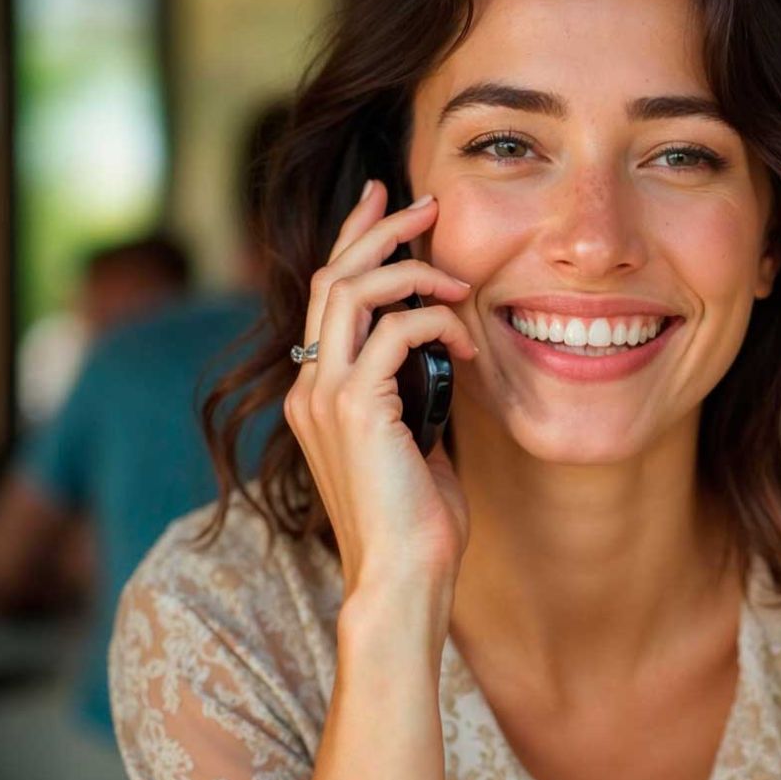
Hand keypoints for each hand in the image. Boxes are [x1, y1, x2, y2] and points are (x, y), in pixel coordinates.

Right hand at [283, 181, 477, 601]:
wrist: (404, 579)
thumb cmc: (418, 519)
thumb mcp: (416, 438)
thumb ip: (416, 389)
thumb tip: (448, 348)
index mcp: (318, 390)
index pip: (327, 295)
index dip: (354, 239)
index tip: (384, 201)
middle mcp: (310, 385)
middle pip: (332, 275)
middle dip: (379, 228)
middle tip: (428, 203)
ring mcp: (326, 394)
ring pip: (353, 290)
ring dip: (411, 267)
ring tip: (458, 275)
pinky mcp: (356, 408)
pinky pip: (395, 332)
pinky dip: (437, 323)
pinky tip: (470, 343)